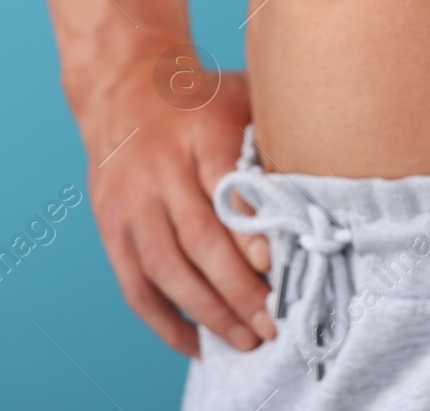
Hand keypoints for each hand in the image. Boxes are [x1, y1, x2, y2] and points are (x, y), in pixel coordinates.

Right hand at [78, 60, 276, 356]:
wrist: (124, 88)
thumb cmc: (201, 100)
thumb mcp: (241, 99)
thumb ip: (272, 141)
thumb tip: (317, 194)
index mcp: (201, 133)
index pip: (225, 186)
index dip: (249, 230)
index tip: (275, 263)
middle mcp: (160, 169)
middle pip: (198, 237)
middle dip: (237, 288)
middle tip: (272, 321)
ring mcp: (131, 201)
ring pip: (166, 268)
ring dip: (207, 311)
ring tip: (245, 338)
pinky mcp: (111, 226)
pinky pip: (135, 284)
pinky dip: (164, 320)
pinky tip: (197, 342)